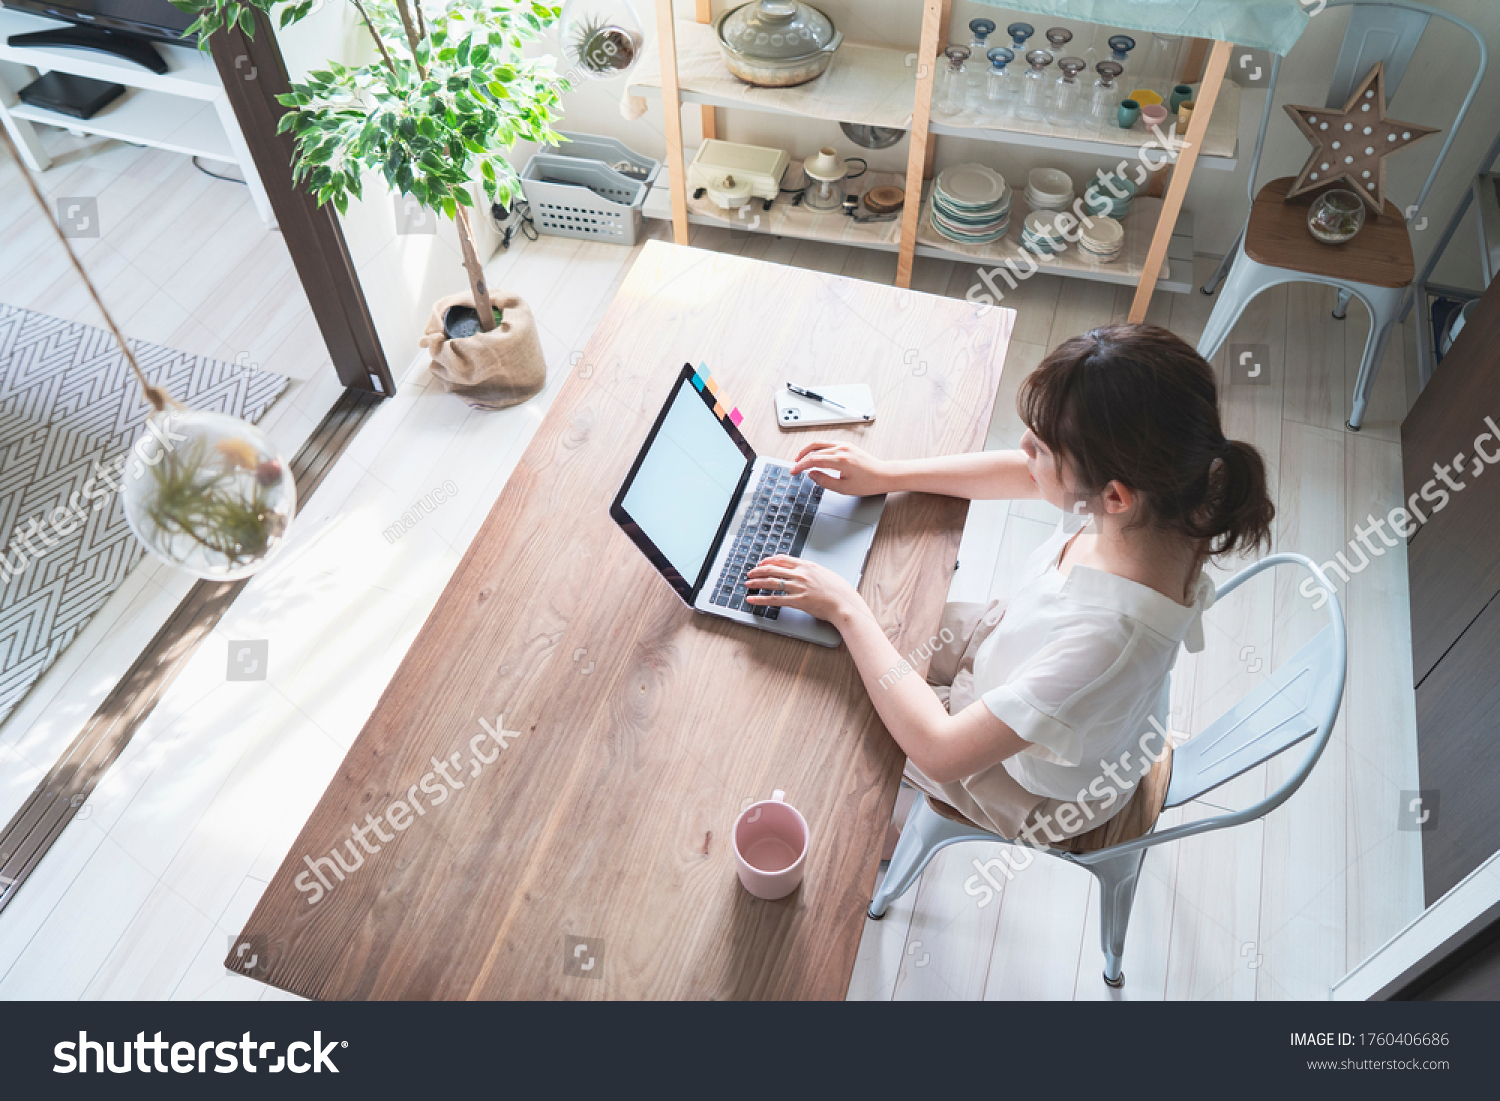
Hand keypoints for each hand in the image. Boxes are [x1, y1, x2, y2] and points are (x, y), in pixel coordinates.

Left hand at [745, 555, 863, 624]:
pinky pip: (775, 599)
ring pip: (771, 582)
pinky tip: (753, 599)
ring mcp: (798, 587)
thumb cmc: (839, 591)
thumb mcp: (825, 574)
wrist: (844, 603)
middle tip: (750, 573)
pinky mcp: (797, 601)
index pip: (783, 559)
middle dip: (759, 571)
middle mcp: (800, 574)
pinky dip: (761, 599)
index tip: (762, 562)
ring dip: (757, 583)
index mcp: (807, 566)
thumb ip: (812, 571)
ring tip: (748, 584)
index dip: (770, 560)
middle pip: (774, 569)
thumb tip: (804, 571)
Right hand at [789, 441, 891, 495]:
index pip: (813, 460)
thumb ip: (825, 481)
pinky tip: (813, 455)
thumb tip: (812, 475)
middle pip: (814, 450)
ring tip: (800, 460)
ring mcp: (845, 445)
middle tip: (794, 467)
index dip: (800, 466)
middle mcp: (842, 449)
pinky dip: (817, 448)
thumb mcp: (844, 488)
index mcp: (840, 460)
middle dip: (801, 459)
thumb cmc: (868, 483)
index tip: (793, 471)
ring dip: (807, 451)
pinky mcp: (847, 445)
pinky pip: (827, 444)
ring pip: (819, 443)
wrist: (883, 475)